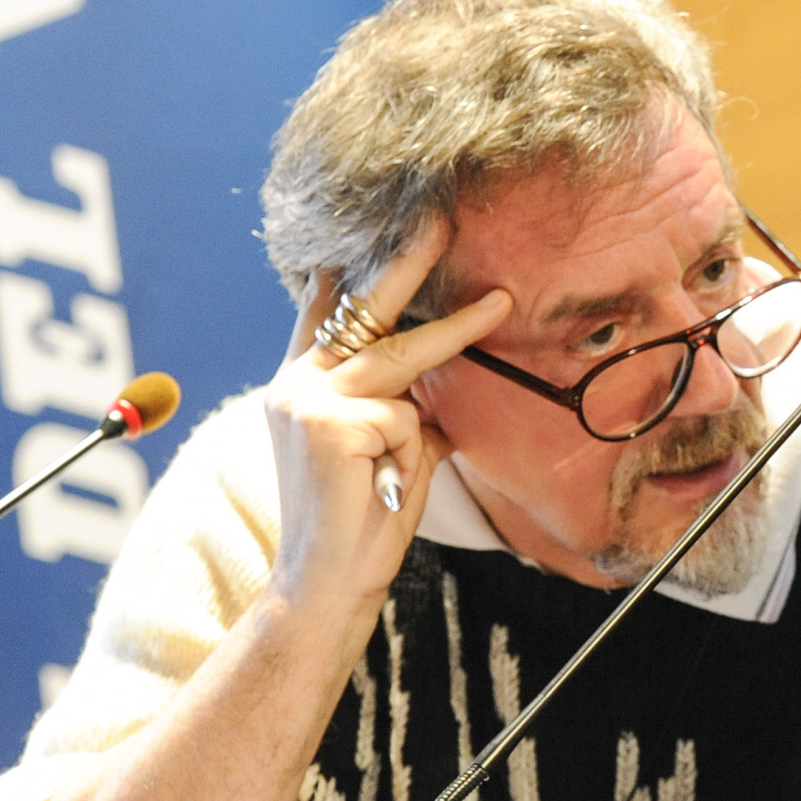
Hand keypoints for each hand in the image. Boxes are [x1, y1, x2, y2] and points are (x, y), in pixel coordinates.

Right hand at [265, 221, 509, 627]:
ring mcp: (308, 399)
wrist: (325, 582)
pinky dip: (411, 454)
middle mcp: (297, 385)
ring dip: (459, 331)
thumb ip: (401, 411)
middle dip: (405, 260)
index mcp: (302, 390)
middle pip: (363, 311)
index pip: (322, 323)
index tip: (336, 249)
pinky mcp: (328, 421)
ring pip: (402, 362)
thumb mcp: (387, 453)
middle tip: (439, 217)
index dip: (332, 284)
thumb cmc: (363, 522)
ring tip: (504, 300)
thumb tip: (433, 390)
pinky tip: (383, 484)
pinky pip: (406, 419)